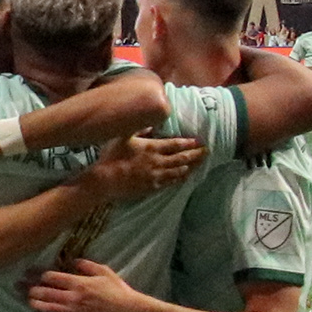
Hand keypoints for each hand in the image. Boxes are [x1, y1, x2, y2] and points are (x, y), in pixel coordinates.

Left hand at [24, 257, 145, 311]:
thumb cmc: (117, 290)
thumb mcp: (103, 270)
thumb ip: (86, 265)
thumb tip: (72, 260)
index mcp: (78, 282)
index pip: (51, 277)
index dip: (38, 275)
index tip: (31, 273)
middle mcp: (72, 297)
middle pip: (43, 292)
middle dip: (29, 288)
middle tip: (18, 286)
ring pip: (46, 308)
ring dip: (33, 303)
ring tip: (25, 299)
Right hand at [85, 134, 204, 201]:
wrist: (104, 181)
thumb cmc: (111, 156)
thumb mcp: (123, 136)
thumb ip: (139, 128)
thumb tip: (152, 123)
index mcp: (151, 148)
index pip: (175, 144)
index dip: (189, 143)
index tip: (199, 141)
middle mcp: (157, 162)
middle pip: (181, 158)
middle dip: (195, 154)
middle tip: (207, 151)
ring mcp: (156, 176)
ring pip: (179, 171)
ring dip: (191, 166)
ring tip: (200, 163)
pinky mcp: (152, 187)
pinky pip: (170, 183)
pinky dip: (180, 178)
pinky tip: (186, 176)